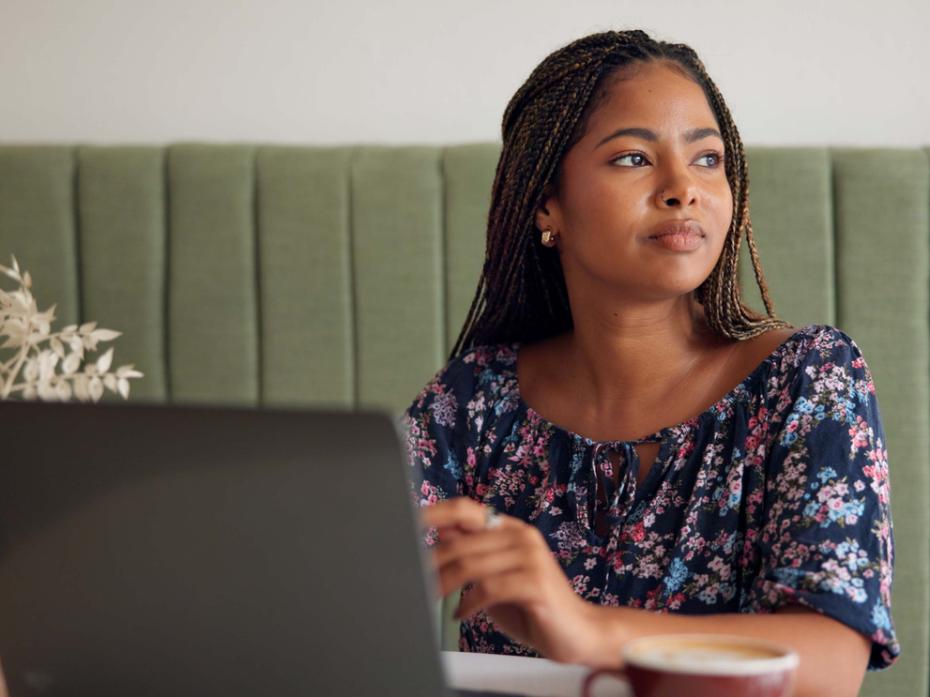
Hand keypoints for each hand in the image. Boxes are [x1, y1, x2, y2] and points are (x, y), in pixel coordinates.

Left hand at [420, 497, 601, 663]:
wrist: (578, 632)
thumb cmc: (533, 607)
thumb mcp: (495, 577)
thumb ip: (472, 555)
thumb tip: (439, 534)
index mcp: (510, 529)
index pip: (466, 509)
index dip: (434, 513)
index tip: (407, 522)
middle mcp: (521, 536)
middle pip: (461, 542)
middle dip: (432, 563)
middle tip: (415, 580)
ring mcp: (530, 557)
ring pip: (471, 564)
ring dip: (445, 584)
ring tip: (432, 597)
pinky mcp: (535, 582)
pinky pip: (489, 588)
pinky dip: (468, 603)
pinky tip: (461, 613)